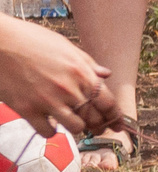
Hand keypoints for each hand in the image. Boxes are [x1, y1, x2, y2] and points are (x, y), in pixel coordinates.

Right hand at [0, 16, 113, 138]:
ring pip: (76, 128)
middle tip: (95, 126)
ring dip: (75, 127)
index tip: (115, 122)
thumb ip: (88, 63)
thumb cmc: (31, 40)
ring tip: (70, 121)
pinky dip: (50, 130)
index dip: (114, 115)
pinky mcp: (28, 110)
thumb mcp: (65, 46)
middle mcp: (69, 89)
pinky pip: (48, 131)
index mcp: (82, 73)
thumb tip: (106, 75)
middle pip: (95, 118)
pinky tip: (48, 123)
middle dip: (98, 125)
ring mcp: (49, 101)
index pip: (109, 103)